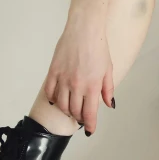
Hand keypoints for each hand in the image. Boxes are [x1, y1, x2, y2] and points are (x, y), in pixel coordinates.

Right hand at [44, 19, 114, 133]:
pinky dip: (53, 100)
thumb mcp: (108, 69)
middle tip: (81, 118)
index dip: (90, 125)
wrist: (84, 29)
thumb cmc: (99, 47)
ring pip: (61, 105)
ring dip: (66, 111)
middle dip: (79, 118)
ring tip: (71, 110)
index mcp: (93, 86)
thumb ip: (107, 89)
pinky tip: (57, 100)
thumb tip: (108, 104)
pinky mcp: (53, 72)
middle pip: (75, 111)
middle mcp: (77, 85)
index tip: (90, 130)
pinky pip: (49, 92)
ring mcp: (63, 79)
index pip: (90, 113)